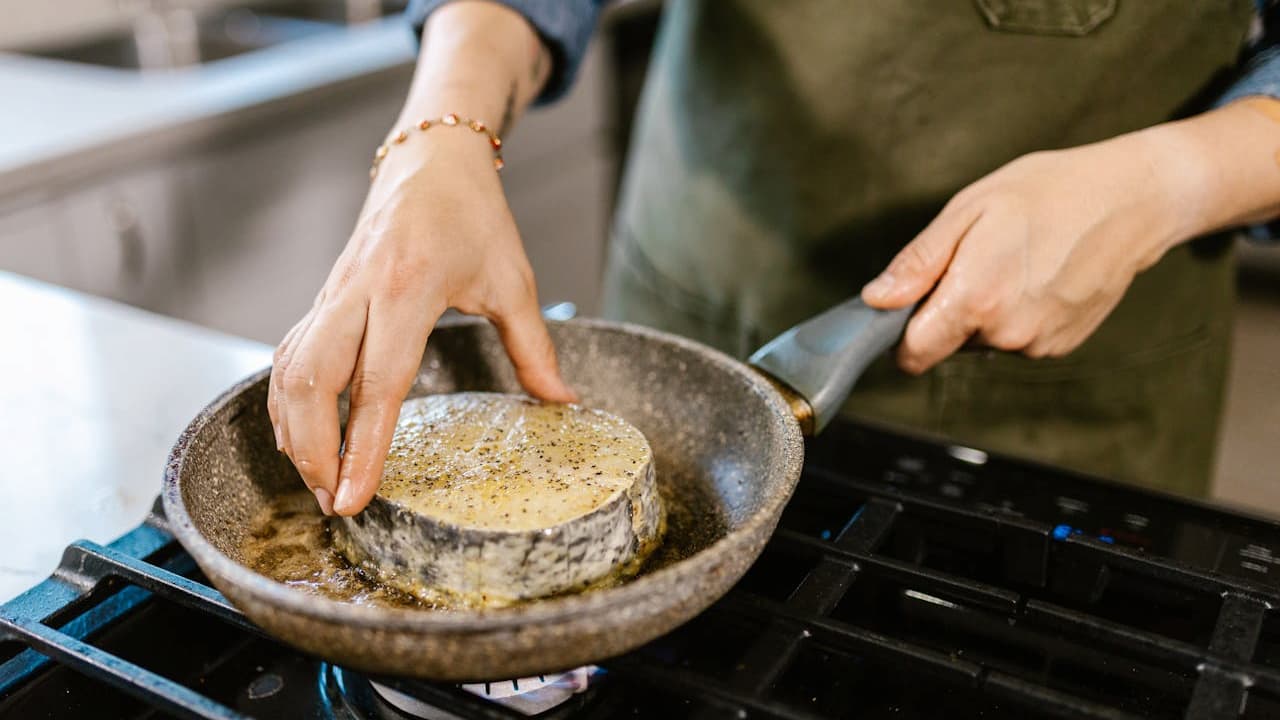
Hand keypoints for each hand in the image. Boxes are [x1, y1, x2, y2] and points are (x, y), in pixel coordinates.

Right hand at [268, 134, 574, 516]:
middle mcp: (357, 292)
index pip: (376, 385)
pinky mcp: (323, 296)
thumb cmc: (473, 213)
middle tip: (333, 503)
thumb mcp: (514, 280)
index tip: (354, 498)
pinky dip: (286, 400)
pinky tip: (300, 434)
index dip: (361, 448)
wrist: (432, 159)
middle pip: (310, 383)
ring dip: (293, 431)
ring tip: (317, 480)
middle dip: (312, 451)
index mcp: (408, 289)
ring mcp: (333, 293)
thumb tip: (563, 402)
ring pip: (288, 370)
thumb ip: (535, 347)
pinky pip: (288, 353)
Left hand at [859, 129, 1198, 373]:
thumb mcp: (969, 210)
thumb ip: (918, 263)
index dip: (900, 334)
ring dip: (984, 313)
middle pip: (946, 345)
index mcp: (975, 300)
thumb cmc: (1048, 193)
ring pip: (982, 342)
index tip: (907, 307)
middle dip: (946, 312)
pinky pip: (1016, 340)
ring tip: (1014, 261)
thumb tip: (876, 300)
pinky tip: (1039, 277)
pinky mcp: (1061, 346)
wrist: (1133, 200)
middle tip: (975, 260)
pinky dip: (1017, 315)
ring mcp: (1038, 344)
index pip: (913, 354)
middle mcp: (1007, 334)